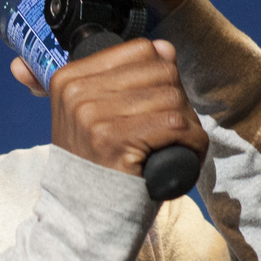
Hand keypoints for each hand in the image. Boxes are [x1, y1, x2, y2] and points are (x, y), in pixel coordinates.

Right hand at [45, 35, 207, 181]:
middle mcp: (76, 92)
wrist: (83, 214)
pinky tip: (186, 154)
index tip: (154, 107)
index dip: (160, 77)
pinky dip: (191, 141)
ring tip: (177, 144)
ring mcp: (91, 115)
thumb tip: (163, 46)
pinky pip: (174, 123)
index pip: (140, 51)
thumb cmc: (95, 163)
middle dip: (177, 100)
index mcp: (69, 77)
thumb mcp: (96, 114)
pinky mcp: (112, 139)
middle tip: (171, 130)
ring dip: (187, 124)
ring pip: (171, 98)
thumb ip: (123, 76)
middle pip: (160, 71)